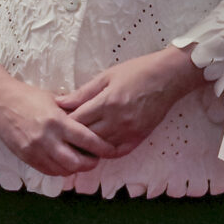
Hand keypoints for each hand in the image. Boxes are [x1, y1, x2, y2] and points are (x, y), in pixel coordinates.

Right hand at [0, 63, 111, 176]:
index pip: (87, 140)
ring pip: (64, 170)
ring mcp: (35, 150)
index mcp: (57, 121)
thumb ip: (72, 113)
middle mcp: (47, 139)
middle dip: (91, 162)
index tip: (112, 149)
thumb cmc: (27, 97)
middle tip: (96, 157)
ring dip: (76, 168)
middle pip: (78, 162)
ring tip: (80, 160)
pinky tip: (64, 162)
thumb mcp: (54, 100)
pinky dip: (60, 170)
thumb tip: (93, 122)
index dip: (103, 148)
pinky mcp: (26, 157)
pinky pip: (49, 171)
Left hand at [58, 47, 208, 157]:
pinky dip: (106, 152)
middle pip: (86, 137)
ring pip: (100, 148)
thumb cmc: (136, 71)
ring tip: (76, 144)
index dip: (64, 123)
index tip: (56, 122)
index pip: (77, 121)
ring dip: (88, 147)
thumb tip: (60, 102)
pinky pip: (118, 152)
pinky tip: (98, 148)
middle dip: (73, 137)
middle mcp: (117, 121)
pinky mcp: (139, 137)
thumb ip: (82, 92)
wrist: (167, 77)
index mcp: (106, 103)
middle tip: (62, 136)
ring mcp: (129, 131)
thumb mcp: (107, 76)